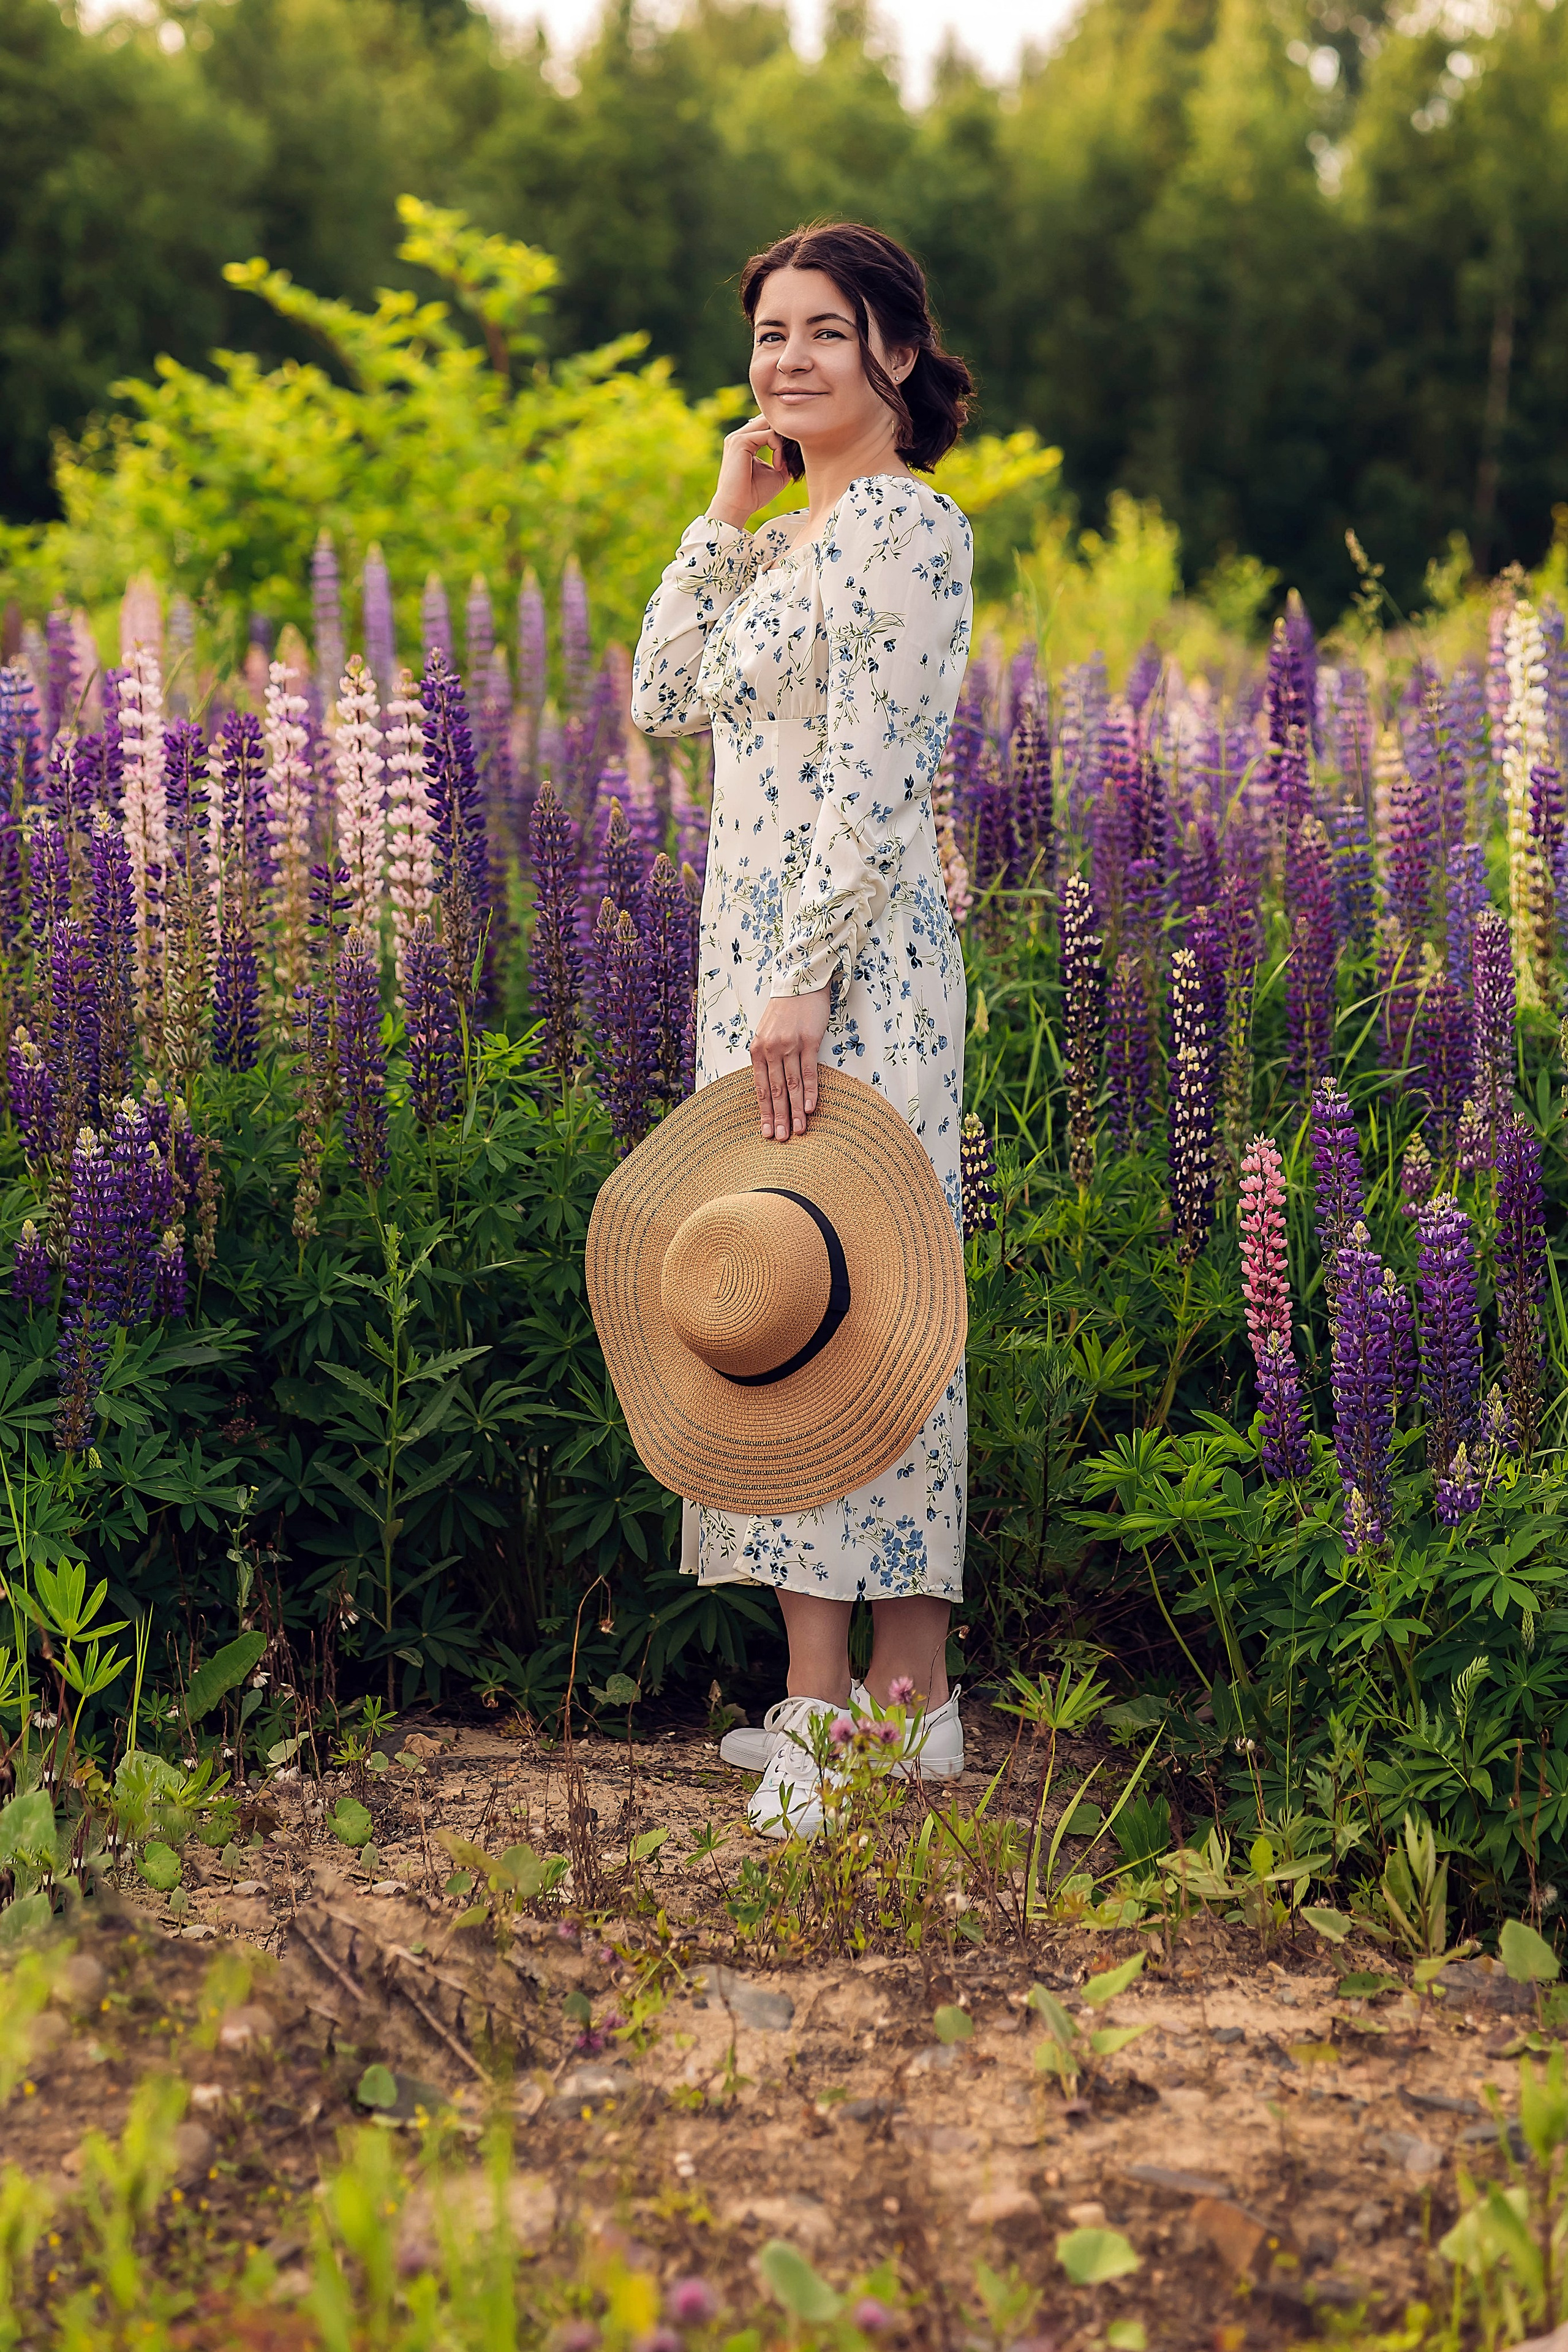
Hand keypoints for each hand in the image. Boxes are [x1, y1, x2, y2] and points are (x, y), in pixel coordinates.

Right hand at [708, 416, 791, 530]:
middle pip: (770, 420)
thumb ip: (785, 457)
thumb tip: (799, 449)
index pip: (768, 425)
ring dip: (783, 441)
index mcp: (745, 441)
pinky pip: (769, 434)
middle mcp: (740, 436)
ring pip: (770, 424)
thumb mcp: (776, 473)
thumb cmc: (754, 494)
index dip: (784, 436)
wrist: (737, 507)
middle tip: (792, 453)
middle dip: (785, 434)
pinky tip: (777, 466)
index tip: (790, 457)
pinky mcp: (741, 441)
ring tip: (783, 463)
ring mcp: (739, 436)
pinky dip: (778, 449)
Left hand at [750, 988, 830, 1140]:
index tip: (766, 1132)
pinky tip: (808, 1108)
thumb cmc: (784, 1010)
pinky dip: (809, 1091)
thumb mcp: (766, 1033)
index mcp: (757, 1050)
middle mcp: (771, 1049)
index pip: (761, 1088)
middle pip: (775, 1091)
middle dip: (778, 1118)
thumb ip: (766, 1057)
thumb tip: (770, 1085)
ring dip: (795, 1110)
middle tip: (781, 1139)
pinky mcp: (809, 1040)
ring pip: (791, 1085)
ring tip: (799, 1130)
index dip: (764, 1112)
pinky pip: (808, 1070)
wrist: (800, 981)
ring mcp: (789, 1045)